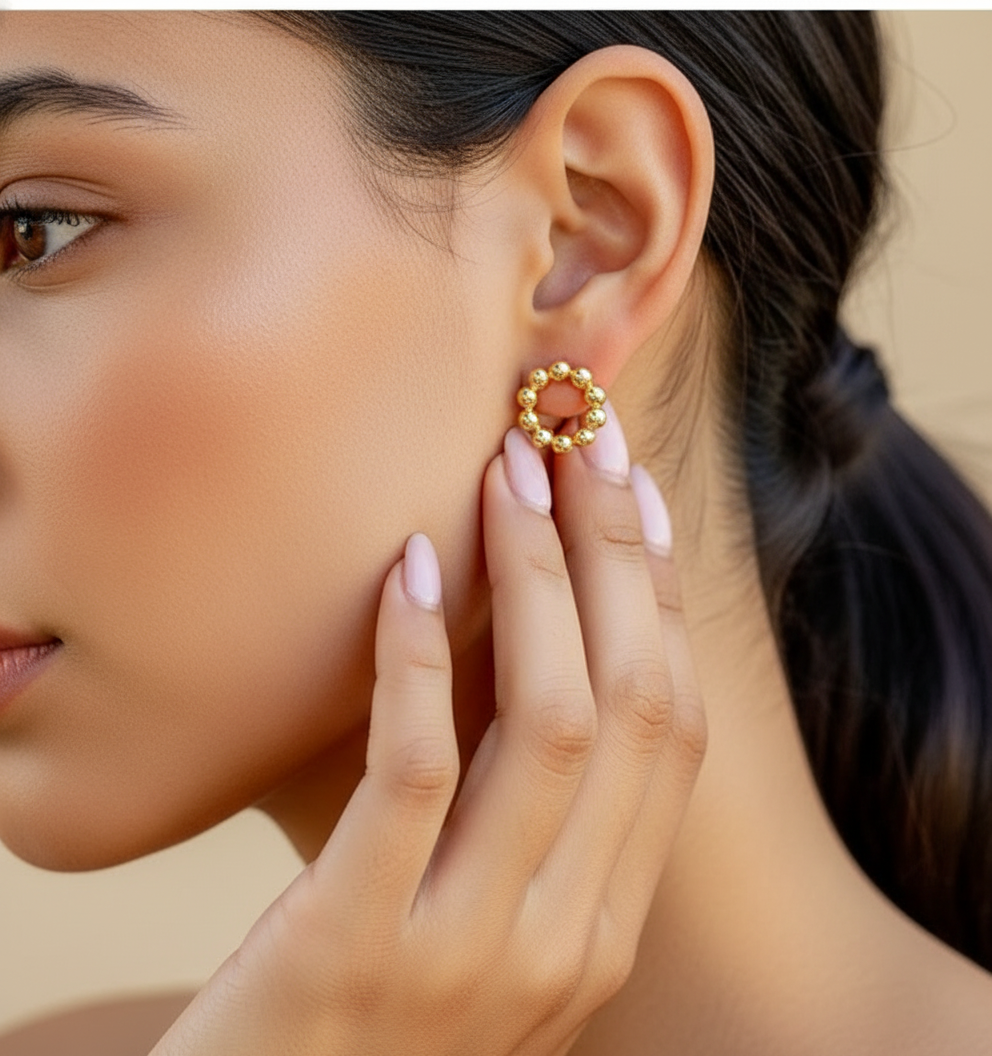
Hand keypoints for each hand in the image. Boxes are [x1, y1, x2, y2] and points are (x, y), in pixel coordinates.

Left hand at [151, 414, 705, 1055]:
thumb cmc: (366, 1006)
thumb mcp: (481, 917)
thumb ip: (524, 817)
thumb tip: (539, 644)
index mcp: (605, 925)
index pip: (673, 734)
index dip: (663, 602)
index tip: (641, 498)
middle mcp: (569, 940)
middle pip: (632, 707)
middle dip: (616, 558)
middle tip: (585, 444)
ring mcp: (473, 951)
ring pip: (549, 724)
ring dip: (535, 580)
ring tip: (506, 477)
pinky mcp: (360, 945)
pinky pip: (413, 765)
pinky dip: (420, 654)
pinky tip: (407, 570)